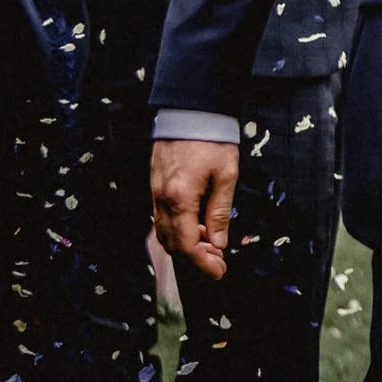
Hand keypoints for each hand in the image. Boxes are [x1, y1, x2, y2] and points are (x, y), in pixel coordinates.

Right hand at [151, 138, 238, 279]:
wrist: (191, 109)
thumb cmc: (213, 139)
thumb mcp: (226, 175)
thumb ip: (220, 211)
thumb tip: (218, 243)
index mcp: (179, 199)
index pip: (185, 245)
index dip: (201, 263)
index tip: (218, 272)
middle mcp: (161, 199)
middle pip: (171, 243)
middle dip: (193, 257)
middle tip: (217, 262)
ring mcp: (155, 192)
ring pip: (164, 231)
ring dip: (185, 243)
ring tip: (211, 243)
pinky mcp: (155, 184)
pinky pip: (162, 217)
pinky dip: (178, 227)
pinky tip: (197, 224)